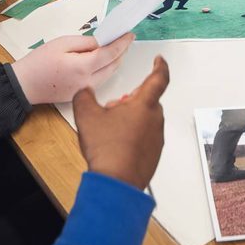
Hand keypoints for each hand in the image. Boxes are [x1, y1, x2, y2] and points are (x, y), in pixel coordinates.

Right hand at [12, 32, 134, 104]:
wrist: (24, 85)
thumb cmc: (38, 62)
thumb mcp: (62, 43)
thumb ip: (85, 42)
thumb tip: (102, 42)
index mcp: (82, 67)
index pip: (110, 54)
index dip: (122, 43)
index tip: (130, 34)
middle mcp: (87, 83)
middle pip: (113, 66)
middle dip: (120, 52)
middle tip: (122, 39)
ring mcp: (83, 91)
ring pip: (107, 76)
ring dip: (113, 62)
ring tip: (111, 48)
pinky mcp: (79, 96)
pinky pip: (98, 82)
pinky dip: (103, 70)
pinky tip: (98, 61)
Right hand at [74, 56, 169, 189]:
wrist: (116, 183)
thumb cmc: (107, 149)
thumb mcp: (86, 116)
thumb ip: (84, 96)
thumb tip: (85, 91)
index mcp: (144, 105)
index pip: (159, 78)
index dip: (160, 67)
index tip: (159, 61)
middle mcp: (155, 120)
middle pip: (147, 101)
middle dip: (131, 101)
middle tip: (112, 109)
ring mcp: (156, 139)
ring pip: (145, 120)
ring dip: (131, 120)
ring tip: (110, 130)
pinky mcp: (154, 155)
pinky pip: (145, 138)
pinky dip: (133, 137)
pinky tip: (116, 146)